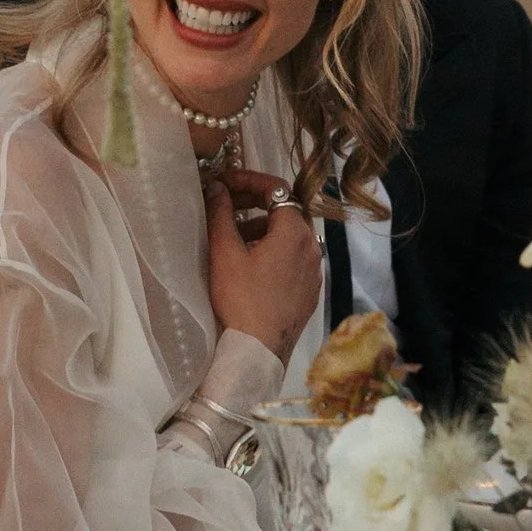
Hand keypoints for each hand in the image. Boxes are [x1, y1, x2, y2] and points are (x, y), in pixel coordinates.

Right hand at [205, 168, 324, 362]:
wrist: (258, 351)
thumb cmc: (241, 299)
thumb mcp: (225, 252)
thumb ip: (220, 213)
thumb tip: (217, 187)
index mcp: (295, 232)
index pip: (277, 189)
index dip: (248, 179)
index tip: (223, 183)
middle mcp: (312, 247)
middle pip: (286, 211)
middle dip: (254, 203)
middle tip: (225, 205)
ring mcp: (314, 271)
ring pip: (290, 236)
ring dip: (263, 228)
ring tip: (234, 237)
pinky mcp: (310, 291)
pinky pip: (294, 258)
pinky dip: (274, 250)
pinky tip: (251, 265)